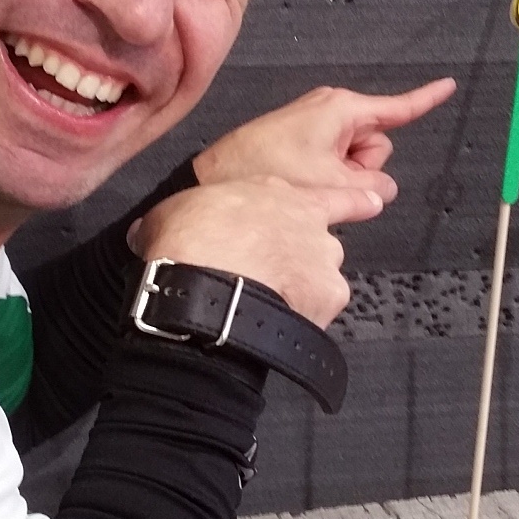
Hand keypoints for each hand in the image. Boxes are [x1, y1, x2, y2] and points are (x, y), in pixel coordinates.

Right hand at [131, 176, 386, 328]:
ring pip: (322, 280)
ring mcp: (325, 263)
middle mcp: (313, 225)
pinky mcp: (327, 300)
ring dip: (301, 291)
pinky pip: (318, 312)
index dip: (355, 201)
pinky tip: (275, 324)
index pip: (335, 194)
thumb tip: (146, 232)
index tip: (372, 203)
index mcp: (281, 194)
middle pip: (322, 244)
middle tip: (266, 276)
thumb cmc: (190, 238)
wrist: (207, 280)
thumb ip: (180, 217)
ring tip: (265, 304)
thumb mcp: (174, 212)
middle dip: (303, 260)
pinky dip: (301, 319)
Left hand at [193, 80, 454, 207]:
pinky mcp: (306, 140)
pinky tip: (304, 181)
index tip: (448, 85)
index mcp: (343, 109)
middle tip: (330, 177)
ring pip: (357, 160)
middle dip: (363, 168)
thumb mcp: (331, 182)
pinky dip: (327, 175)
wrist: (222, 175)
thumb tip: (380, 190)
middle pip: (377, 147)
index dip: (427, 99)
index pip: (399, 107)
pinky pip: (335, 161)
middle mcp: (333, 111)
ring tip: (310, 179)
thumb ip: (371, 186)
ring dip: (343, 176)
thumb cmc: (267, 167)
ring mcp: (319, 126)